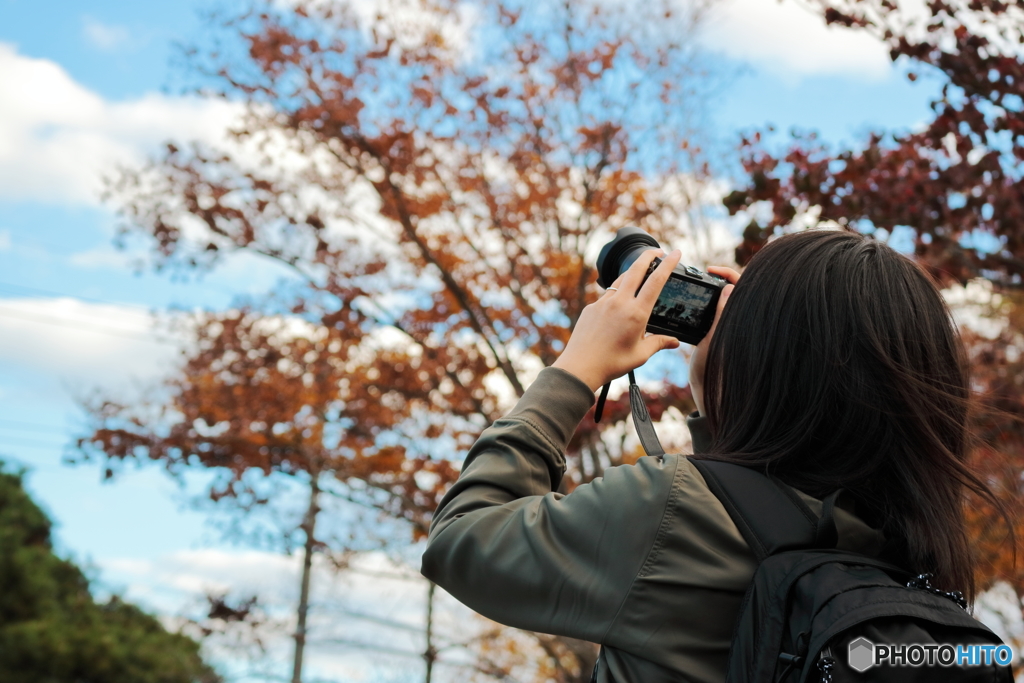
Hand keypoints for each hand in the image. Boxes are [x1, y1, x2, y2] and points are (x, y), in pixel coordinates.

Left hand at [553, 249, 682, 391]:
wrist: (580, 367)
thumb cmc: (611, 363)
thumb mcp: (640, 355)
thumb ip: (659, 344)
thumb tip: (675, 342)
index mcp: (636, 313)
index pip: (656, 281)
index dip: (667, 264)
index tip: (675, 253)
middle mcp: (619, 303)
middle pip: (636, 269)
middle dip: (648, 256)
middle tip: (658, 250)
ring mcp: (603, 303)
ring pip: (620, 280)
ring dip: (632, 273)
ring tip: (642, 274)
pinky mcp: (591, 307)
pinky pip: (607, 296)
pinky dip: (617, 295)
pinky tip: (620, 306)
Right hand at [688, 266, 739, 415]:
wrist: (707, 392)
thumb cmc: (711, 371)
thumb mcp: (712, 339)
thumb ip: (722, 313)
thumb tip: (730, 287)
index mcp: (741, 320)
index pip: (741, 286)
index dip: (728, 273)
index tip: (711, 271)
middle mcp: (739, 321)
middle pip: (735, 289)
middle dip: (721, 277)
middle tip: (704, 276)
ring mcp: (732, 327)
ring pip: (728, 299)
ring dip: (716, 289)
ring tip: (700, 285)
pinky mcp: (724, 332)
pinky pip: (721, 310)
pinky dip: (712, 302)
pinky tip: (700, 302)